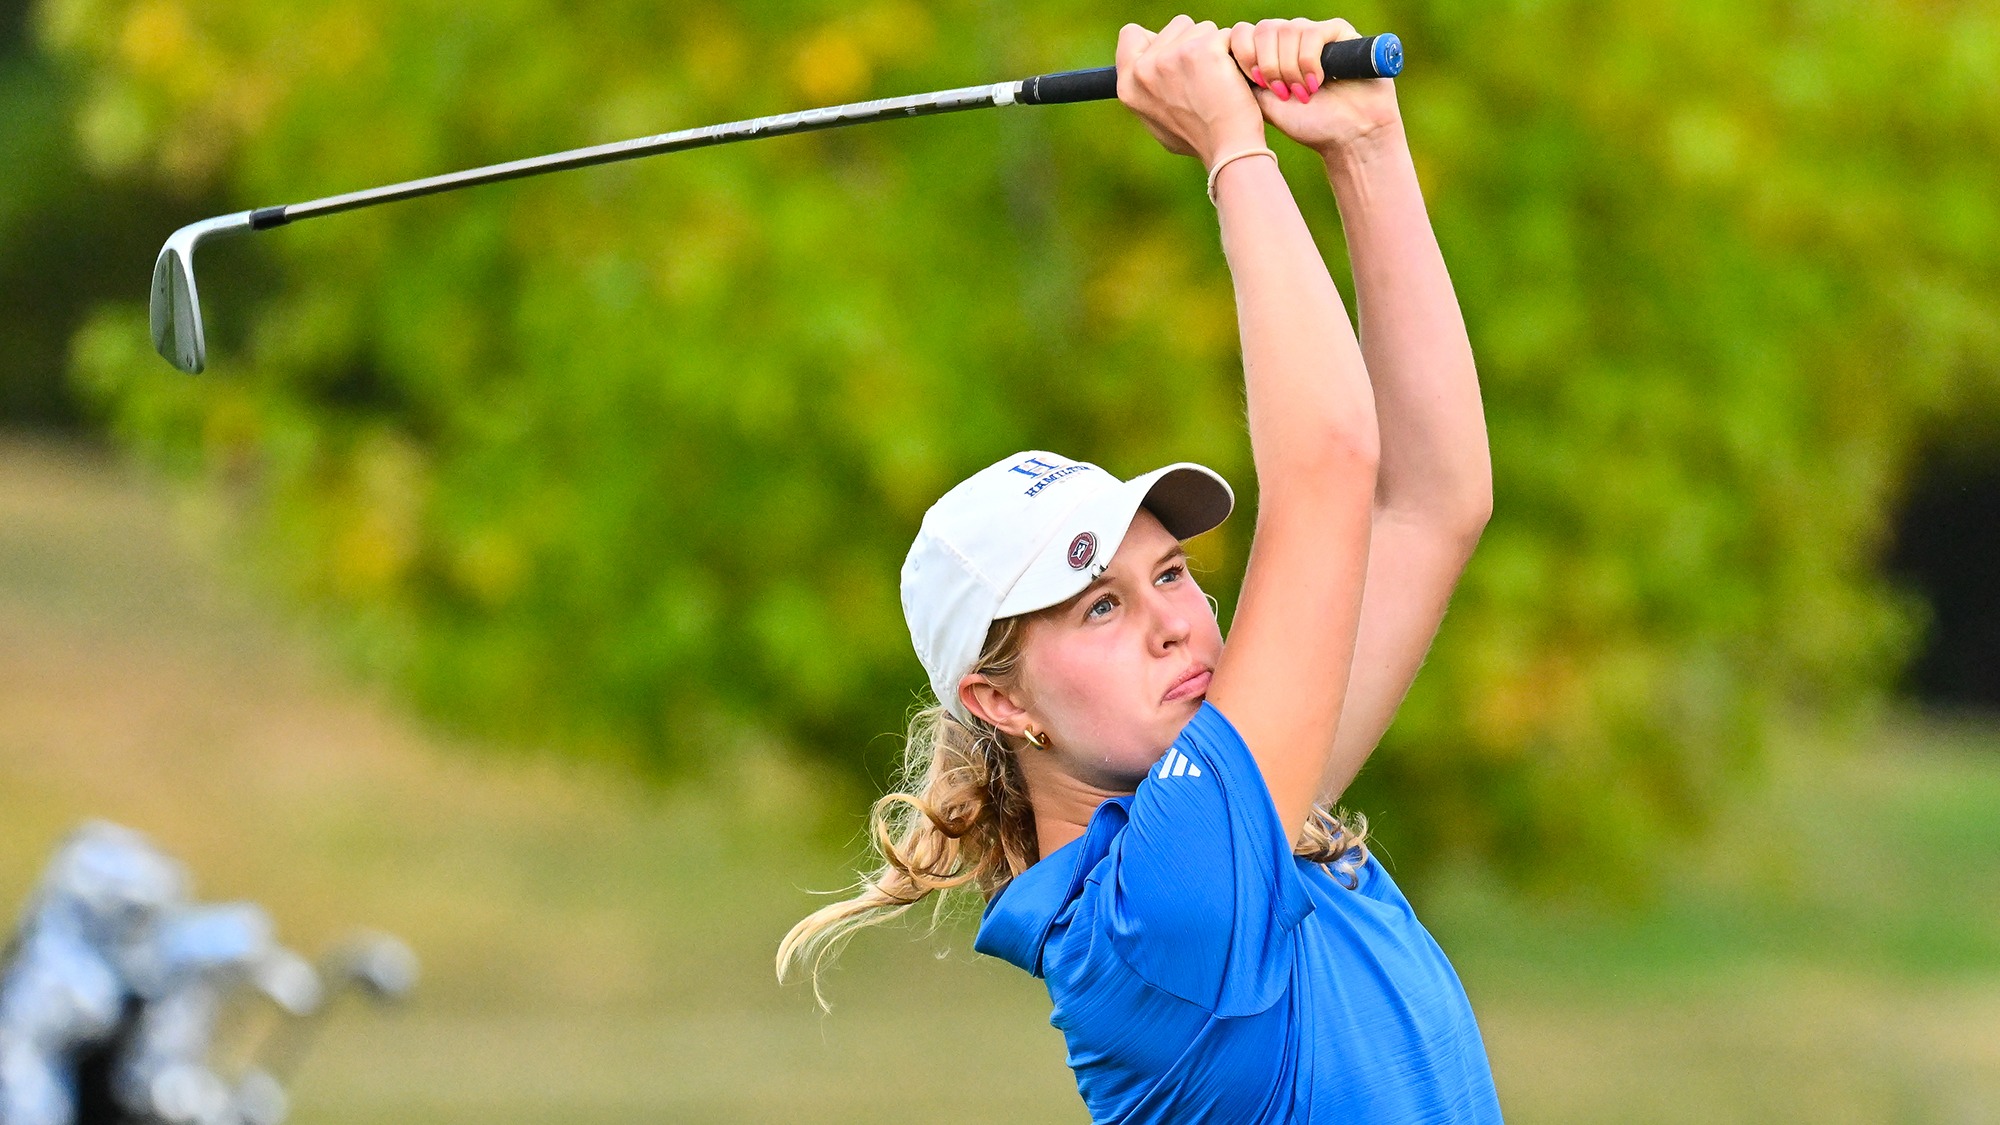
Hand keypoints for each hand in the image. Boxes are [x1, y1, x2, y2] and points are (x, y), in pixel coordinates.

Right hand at [1116, 16, 1266, 166]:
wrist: (1228, 150)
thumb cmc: (1198, 138)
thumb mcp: (1156, 118)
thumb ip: (1149, 88)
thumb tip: (1152, 58)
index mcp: (1128, 85)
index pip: (1131, 35)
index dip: (1157, 41)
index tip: (1176, 59)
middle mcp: (1144, 70)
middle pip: (1175, 27)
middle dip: (1194, 45)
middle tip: (1204, 81)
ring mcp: (1171, 57)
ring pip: (1202, 28)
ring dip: (1215, 48)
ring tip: (1218, 82)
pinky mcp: (1202, 51)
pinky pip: (1224, 35)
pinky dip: (1234, 53)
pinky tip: (1233, 78)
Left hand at [1228, 18, 1400, 153]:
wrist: (1347, 136)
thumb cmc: (1307, 124)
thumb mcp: (1264, 103)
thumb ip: (1244, 79)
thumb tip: (1223, 59)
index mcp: (1270, 53)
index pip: (1244, 33)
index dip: (1245, 54)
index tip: (1255, 82)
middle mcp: (1290, 40)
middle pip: (1263, 29)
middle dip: (1269, 64)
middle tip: (1282, 92)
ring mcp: (1314, 34)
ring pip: (1287, 31)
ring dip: (1290, 67)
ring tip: (1302, 92)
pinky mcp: (1338, 32)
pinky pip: (1312, 33)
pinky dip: (1309, 61)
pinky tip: (1317, 82)